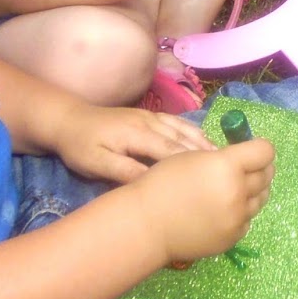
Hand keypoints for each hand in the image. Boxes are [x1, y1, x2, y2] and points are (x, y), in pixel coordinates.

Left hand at [54, 103, 213, 183]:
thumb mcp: (97, 163)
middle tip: (229, 173)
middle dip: (205, 156)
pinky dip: (194, 132)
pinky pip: (179, 122)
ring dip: (204, 144)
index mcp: (138, 134)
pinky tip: (205, 143)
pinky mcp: (150, 115)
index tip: (212, 180)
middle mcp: (150, 122)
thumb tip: (154, 183)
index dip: (192, 165)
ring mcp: (151, 116)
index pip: (171, 151)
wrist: (68, 120)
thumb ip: (125, 171)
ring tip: (224, 160)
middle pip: (183, 140)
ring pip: (184, 130)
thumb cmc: (80, 146)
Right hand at [134, 140, 275, 265]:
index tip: (253, 151)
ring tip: (237, 189)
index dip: (261, 149)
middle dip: (261, 168)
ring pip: (261, 199)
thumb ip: (223, 158)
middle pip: (266, 175)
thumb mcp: (193, 158)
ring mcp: (237, 218)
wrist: (146, 224)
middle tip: (250, 168)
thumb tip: (243, 160)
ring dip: (254, 191)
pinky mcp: (233, 237)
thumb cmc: (163, 184)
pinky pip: (247, 220)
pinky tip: (224, 210)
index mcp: (227, 166)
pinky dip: (241, 214)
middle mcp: (238, 191)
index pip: (265, 152)